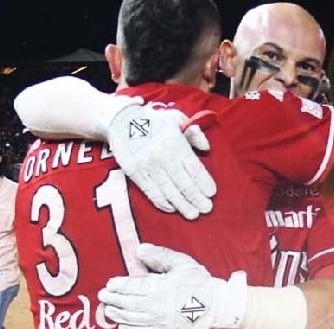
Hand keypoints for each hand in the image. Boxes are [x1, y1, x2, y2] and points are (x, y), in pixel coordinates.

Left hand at [98, 243, 247, 328]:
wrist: (216, 307)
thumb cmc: (200, 283)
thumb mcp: (182, 263)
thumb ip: (160, 255)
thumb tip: (139, 249)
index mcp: (158, 288)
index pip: (131, 286)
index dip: (118, 285)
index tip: (109, 283)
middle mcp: (153, 306)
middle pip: (126, 303)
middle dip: (112, 299)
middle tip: (103, 295)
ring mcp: (157, 322)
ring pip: (130, 319)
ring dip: (117, 314)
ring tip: (109, 309)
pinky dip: (128, 328)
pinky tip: (123, 325)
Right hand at [105, 104, 216, 219]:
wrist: (121, 120)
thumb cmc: (154, 120)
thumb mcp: (177, 119)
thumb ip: (194, 133)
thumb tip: (207, 148)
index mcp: (177, 144)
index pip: (195, 168)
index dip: (204, 182)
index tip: (212, 193)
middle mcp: (164, 157)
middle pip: (184, 183)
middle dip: (197, 198)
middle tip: (207, 209)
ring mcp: (148, 167)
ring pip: (169, 191)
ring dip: (182, 204)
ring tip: (193, 214)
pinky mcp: (135, 173)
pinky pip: (151, 191)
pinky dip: (162, 202)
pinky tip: (172, 208)